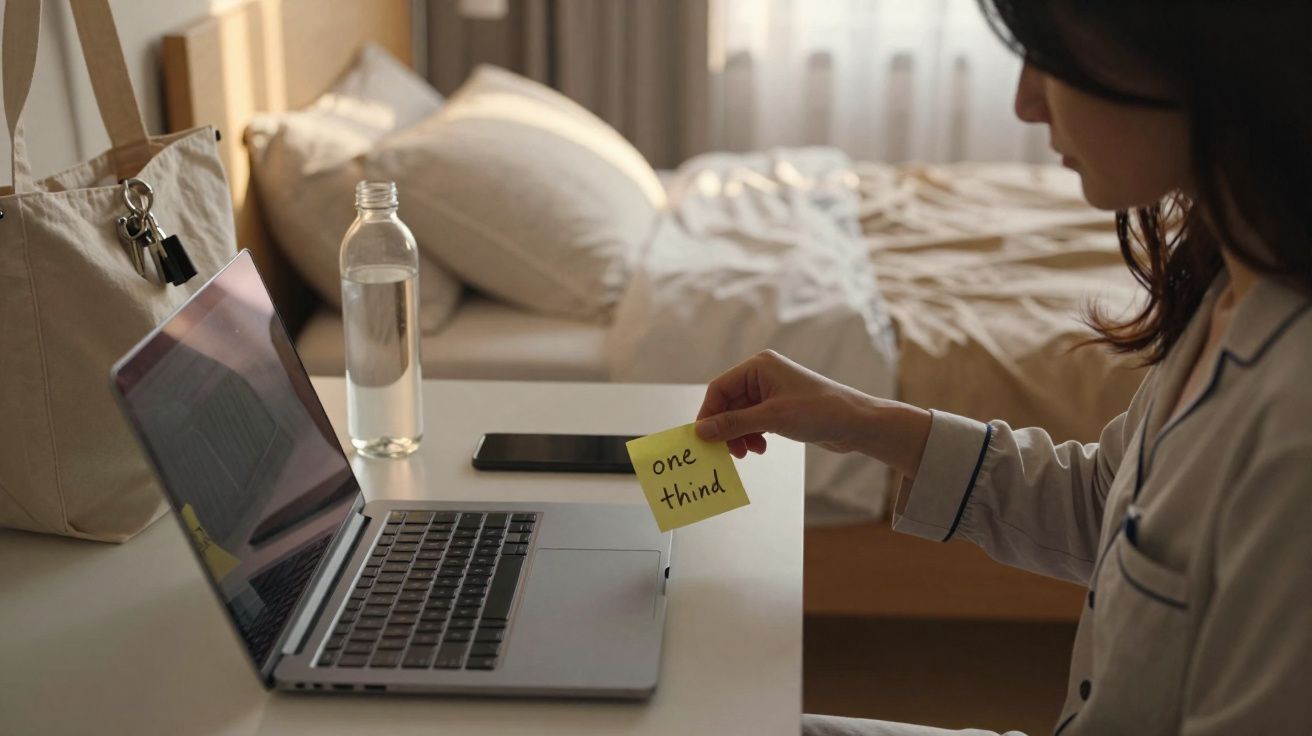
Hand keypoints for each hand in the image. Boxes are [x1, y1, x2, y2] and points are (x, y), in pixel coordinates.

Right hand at [694, 350, 931, 477]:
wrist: (856, 423)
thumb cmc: (819, 411)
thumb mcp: (771, 418)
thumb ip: (733, 424)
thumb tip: (701, 431)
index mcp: (759, 366)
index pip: (720, 388)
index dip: (709, 413)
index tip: (703, 437)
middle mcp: (763, 375)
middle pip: (728, 403)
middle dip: (726, 428)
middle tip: (726, 452)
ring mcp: (772, 392)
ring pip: (740, 415)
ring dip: (739, 435)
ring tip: (746, 453)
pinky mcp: (781, 408)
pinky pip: (754, 422)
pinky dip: (752, 436)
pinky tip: (760, 448)